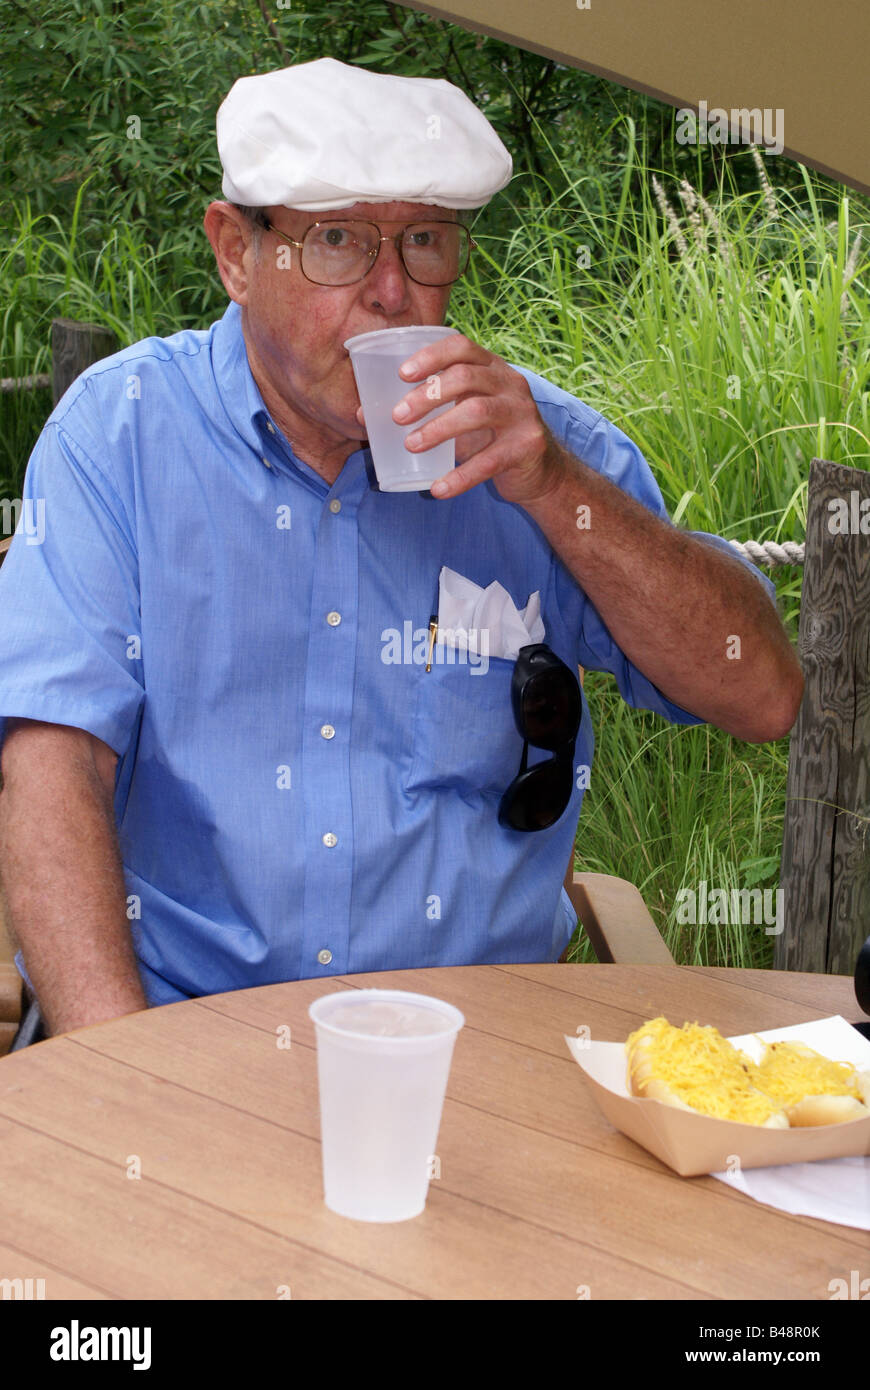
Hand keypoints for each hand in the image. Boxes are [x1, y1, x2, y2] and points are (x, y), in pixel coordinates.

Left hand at [353, 331, 567, 506]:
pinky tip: (438, 489)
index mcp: (493, 368)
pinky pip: (489, 461)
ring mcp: (522, 415)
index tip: (401, 374)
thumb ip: (426, 410)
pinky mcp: (527, 447)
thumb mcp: (462, 414)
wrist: (541, 471)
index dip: (431, 356)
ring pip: (476, 412)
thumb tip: (364, 415)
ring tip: (410, 445)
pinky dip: (460, 476)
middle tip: (396, 417)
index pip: (462, 346)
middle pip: (465, 377)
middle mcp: (511, 384)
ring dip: (438, 429)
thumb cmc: (491, 437)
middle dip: (426, 396)